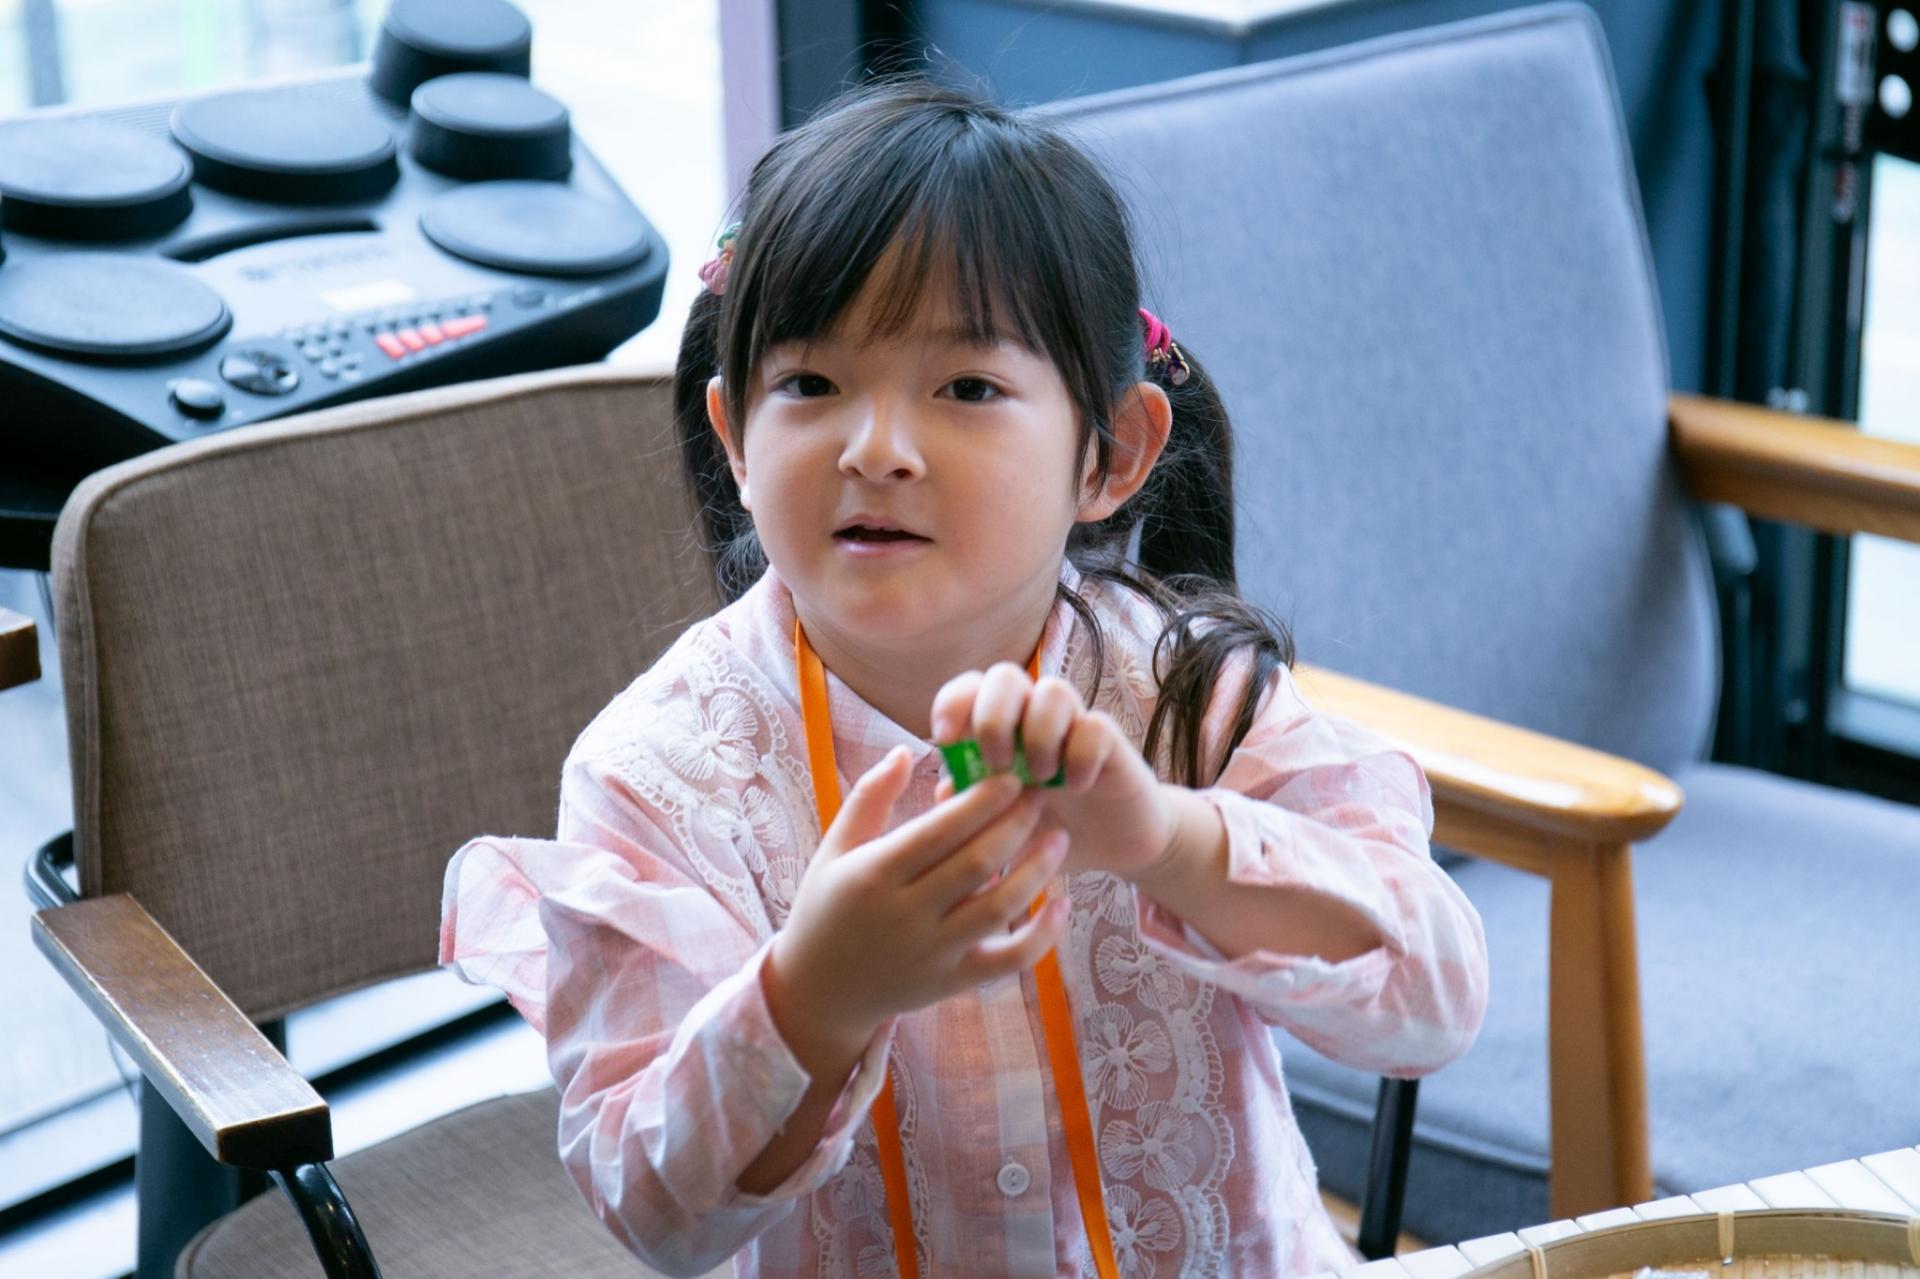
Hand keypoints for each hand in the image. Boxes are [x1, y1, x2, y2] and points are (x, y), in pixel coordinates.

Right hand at [763, 747, 1071, 1068]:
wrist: (819, 992)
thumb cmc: (827, 907)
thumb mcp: (835, 849)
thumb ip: (869, 797)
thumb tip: (906, 750)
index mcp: (873, 874)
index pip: (939, 831)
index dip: (982, 801)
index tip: (1011, 776)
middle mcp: (904, 915)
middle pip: (977, 863)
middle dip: (1016, 824)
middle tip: (1042, 795)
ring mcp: (931, 953)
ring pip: (999, 908)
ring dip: (1037, 870)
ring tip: (1060, 838)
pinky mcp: (951, 983)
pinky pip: (1008, 961)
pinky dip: (1042, 935)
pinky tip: (1063, 903)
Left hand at [931, 664, 1182, 883]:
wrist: (1112, 843)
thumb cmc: (1048, 823)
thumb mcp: (1001, 824)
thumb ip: (972, 808)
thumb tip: (945, 789)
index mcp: (1001, 725)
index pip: (970, 687)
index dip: (953, 703)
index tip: (945, 740)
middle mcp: (1035, 715)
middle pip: (1006, 676)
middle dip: (992, 717)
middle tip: (998, 764)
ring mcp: (1075, 723)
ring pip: (1054, 691)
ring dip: (1038, 736)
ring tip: (1041, 778)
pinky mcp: (1112, 742)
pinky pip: (1095, 727)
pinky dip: (1081, 758)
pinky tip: (1078, 786)